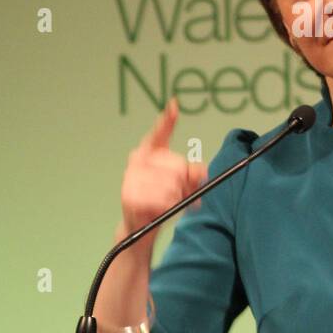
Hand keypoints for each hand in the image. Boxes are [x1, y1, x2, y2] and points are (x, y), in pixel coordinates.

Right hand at [120, 97, 206, 241]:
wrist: (142, 227)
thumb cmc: (163, 201)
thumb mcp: (184, 187)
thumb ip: (194, 175)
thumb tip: (202, 170)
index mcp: (150, 153)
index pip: (160, 133)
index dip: (167, 120)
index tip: (174, 105)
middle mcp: (138, 160)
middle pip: (178, 166)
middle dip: (185, 183)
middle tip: (182, 194)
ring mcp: (132, 177)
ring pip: (172, 185)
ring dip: (177, 198)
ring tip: (170, 204)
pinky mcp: (130, 194)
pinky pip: (163, 199)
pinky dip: (168, 207)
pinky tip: (161, 210)